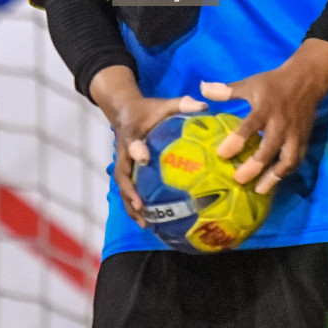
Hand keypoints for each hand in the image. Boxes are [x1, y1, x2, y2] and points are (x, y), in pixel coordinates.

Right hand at [89, 65, 206, 225]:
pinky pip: (127, 191)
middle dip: (129, 192)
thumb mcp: (163, 104)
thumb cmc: (147, 110)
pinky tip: (147, 221)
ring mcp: (123, 164)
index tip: (145, 158)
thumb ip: (182, 104)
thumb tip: (205, 107)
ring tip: (144, 223)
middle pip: (122, 175)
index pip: (132, 142)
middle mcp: (124, 152)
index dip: (137, 150)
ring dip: (130, 206)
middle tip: (141, 206)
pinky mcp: (126, 172)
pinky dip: (134, 207)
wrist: (124, 111)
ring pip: (123, 188)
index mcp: (131, 134)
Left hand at [200, 38, 327, 194]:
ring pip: (286, 160)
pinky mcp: (303, 140)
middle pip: (268, 149)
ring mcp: (294, 134)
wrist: (307, 80)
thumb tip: (202, 88)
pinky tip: (275, 182)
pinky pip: (297, 160)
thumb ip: (226, 91)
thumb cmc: (273, 83)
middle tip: (238, 180)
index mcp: (265, 109)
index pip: (248, 127)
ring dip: (273, 177)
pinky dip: (286, 173)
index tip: (221, 155)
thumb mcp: (250, 84)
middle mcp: (280, 125)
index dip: (235, 142)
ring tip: (259, 190)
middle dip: (253, 166)